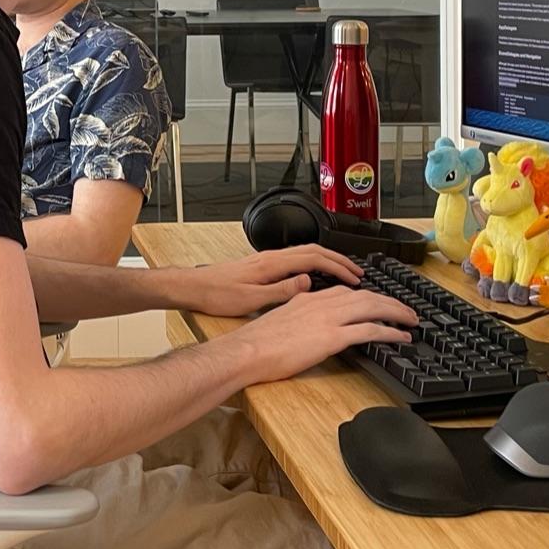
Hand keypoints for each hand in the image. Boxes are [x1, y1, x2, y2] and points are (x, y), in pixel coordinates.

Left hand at [179, 244, 363, 317]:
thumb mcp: (251, 299)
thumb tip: (308, 282)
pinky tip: (314, 276)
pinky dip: (312, 264)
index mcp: (272, 263)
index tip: (354, 277)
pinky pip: (294, 259)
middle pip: (313, 250)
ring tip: (342, 273)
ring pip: (304, 252)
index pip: (314, 258)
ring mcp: (265, 259)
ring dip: (326, 260)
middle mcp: (270, 257)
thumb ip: (281, 290)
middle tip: (357, 272)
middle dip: (338, 260)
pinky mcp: (260, 265)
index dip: (337, 266)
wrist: (192, 287)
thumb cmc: (216, 294)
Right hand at [236, 287, 417, 382]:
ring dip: (396, 312)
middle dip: (389, 301)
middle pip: (365, 295)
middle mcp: (321, 303)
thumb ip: (297, 318)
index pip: (344, 292)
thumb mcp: (279, 320)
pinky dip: (390, 331)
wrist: (247, 351)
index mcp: (307, 298)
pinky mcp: (332, 337)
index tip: (378, 303)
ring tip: (410, 320)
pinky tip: (401, 337)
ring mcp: (328, 319)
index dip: (366, 296)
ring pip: (372, 307)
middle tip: (406, 311)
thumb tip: (305, 327)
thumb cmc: (256, 343)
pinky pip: (370, 330)